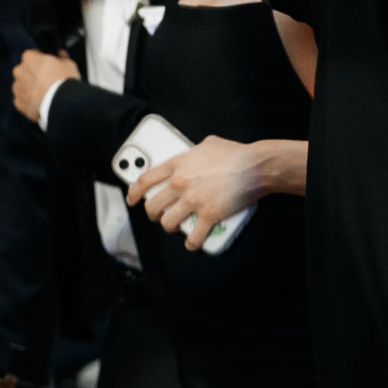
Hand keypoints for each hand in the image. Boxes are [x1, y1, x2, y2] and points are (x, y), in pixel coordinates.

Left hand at [11, 49, 77, 124]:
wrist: (62, 103)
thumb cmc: (64, 81)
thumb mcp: (68, 64)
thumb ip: (61, 56)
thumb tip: (60, 53)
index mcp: (29, 58)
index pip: (32, 55)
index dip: (40, 61)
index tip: (47, 66)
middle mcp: (19, 71)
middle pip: (25, 71)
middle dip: (34, 75)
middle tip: (47, 81)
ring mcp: (17, 88)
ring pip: (23, 86)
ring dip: (30, 88)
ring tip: (45, 94)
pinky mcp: (19, 102)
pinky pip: (23, 100)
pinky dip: (30, 101)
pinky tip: (41, 103)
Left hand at [127, 134, 262, 249]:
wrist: (255, 165)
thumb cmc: (235, 154)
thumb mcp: (208, 144)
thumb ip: (194, 151)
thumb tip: (194, 154)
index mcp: (177, 164)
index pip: (145, 180)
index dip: (134, 192)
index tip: (132, 198)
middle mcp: (180, 183)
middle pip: (152, 205)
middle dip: (152, 214)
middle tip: (157, 215)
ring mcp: (193, 200)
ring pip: (168, 223)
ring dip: (170, 227)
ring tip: (175, 227)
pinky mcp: (209, 215)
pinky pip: (194, 236)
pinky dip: (192, 243)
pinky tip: (192, 243)